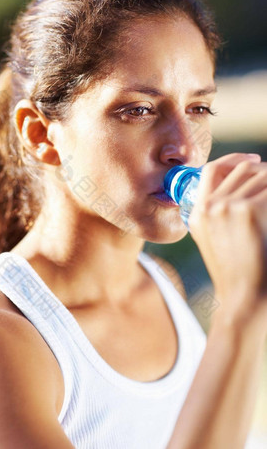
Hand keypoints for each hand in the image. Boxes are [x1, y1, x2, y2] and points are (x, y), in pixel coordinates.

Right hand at [189, 153, 266, 330]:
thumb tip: (244, 188)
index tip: (254, 160)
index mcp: (198, 213)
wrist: (244, 300)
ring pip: (263, 176)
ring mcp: (228, 207)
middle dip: (266, 173)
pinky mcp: (248, 211)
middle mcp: (210, 206)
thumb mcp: (213, 241)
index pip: (212, 169)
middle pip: (244, 170)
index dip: (235, 160)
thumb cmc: (236, 275)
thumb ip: (217, 214)